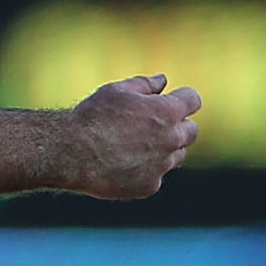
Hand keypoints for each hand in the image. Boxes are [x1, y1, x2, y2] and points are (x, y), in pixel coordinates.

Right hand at [57, 74, 201, 198]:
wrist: (72, 153)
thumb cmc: (93, 117)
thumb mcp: (117, 91)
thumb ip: (145, 84)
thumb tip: (163, 80)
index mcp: (166, 111)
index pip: (193, 100)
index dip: (183, 98)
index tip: (172, 99)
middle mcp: (171, 139)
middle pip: (191, 131)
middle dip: (178, 125)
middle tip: (154, 124)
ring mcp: (162, 165)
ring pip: (177, 156)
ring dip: (165, 149)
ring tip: (136, 145)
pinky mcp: (149, 186)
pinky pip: (157, 176)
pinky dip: (146, 170)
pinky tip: (123, 164)